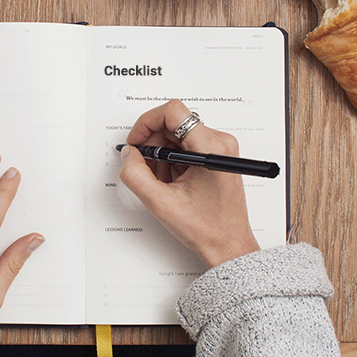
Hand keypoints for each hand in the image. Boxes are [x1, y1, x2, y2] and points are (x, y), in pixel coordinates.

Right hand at [119, 100, 259, 267]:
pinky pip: (186, 146)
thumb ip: (136, 175)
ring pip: (178, 135)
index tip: (137, 141)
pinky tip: (171, 182)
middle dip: (153, 143)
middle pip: (174, 123)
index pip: (173, 112)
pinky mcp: (216, 156)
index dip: (147, 123)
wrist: (227, 245)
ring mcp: (219, 149)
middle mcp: (220, 143)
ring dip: (162, 154)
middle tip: (144, 167)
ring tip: (161, 181)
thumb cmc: (207, 228)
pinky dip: (172, 161)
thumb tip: (129, 155)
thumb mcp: (161, 203)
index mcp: (211, 148)